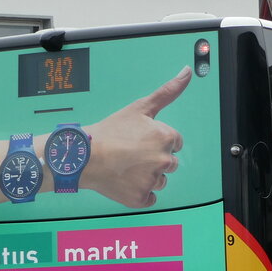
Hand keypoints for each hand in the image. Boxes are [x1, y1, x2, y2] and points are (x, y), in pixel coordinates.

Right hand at [84, 67, 190, 207]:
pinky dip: (139, 191)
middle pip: (170, 162)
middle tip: (131, 152)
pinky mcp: (141, 198)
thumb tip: (187, 72)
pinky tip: (125, 179)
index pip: (175, 142)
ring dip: (148, 175)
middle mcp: (164, 161)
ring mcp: (152, 181)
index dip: (157, 140)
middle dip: (154, 158)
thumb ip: (168, 91)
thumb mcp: (140, 107)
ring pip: (160, 180)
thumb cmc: (110, 131)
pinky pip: (149, 197)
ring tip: (126, 165)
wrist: (84, 156)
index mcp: (166, 138)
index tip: (140, 139)